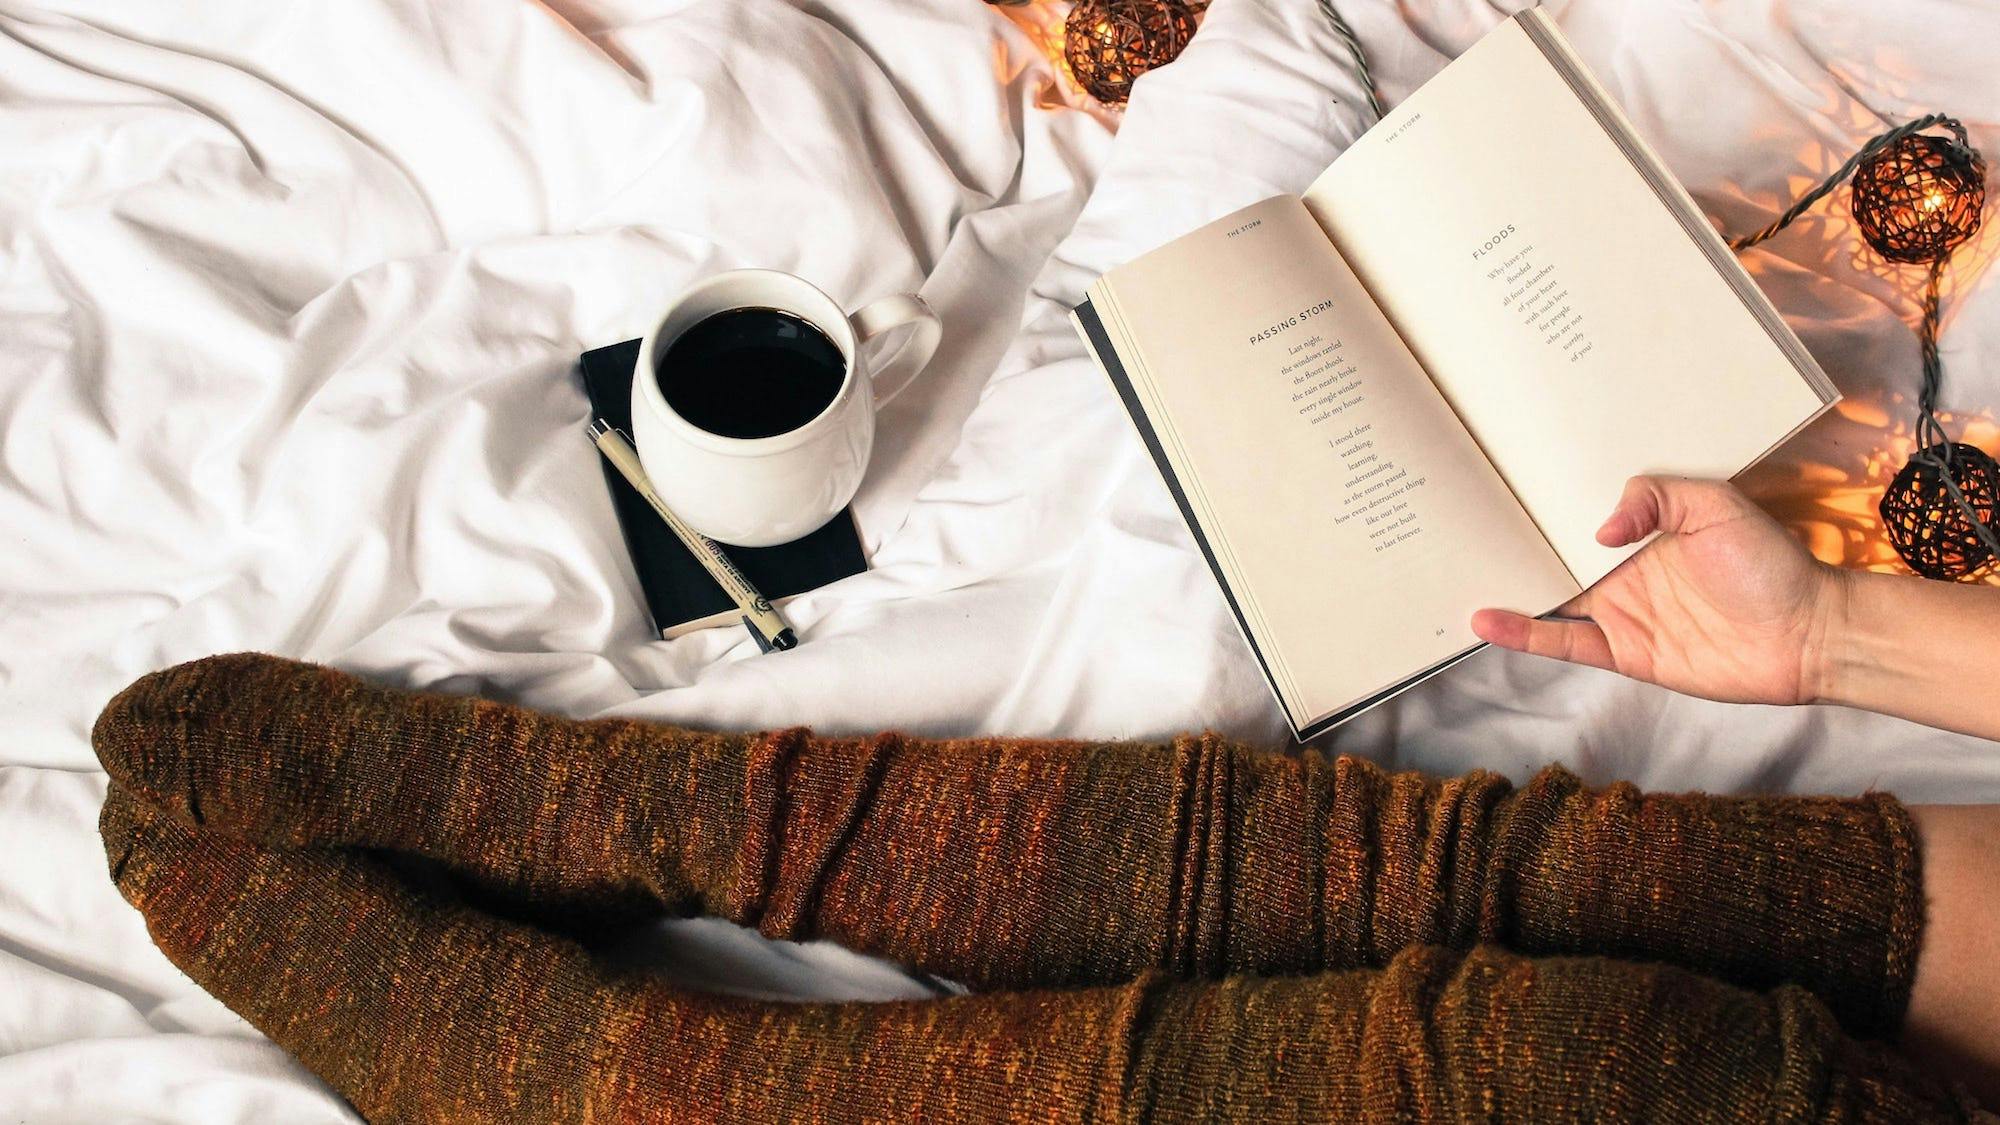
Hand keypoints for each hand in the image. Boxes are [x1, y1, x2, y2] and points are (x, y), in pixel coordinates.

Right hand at [1471, 476, 1840, 705]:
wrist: (1809, 633)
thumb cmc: (1771, 565)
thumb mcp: (1717, 506)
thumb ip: (1658, 498)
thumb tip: (1599, 530)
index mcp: (1643, 534)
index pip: (1578, 519)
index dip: (1540, 509)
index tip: (1499, 491)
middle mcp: (1623, 572)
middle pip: (1554, 559)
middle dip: (1511, 547)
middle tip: (1459, 530)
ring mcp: (1621, 614)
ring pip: (1550, 601)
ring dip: (1507, 591)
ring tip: (1457, 575)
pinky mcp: (1625, 652)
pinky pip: (1566, 642)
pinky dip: (1525, 634)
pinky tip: (1489, 622)